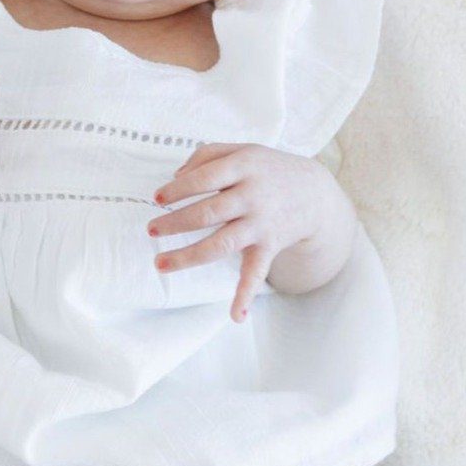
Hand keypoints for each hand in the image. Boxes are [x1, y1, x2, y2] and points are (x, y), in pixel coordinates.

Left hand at [146, 143, 353, 323]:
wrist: (314, 193)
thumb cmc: (266, 170)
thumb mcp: (242, 150)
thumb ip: (206, 156)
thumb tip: (175, 177)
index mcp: (243, 167)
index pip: (204, 178)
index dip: (178, 189)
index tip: (157, 198)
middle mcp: (252, 196)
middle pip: (208, 212)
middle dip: (175, 223)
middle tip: (150, 229)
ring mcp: (261, 224)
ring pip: (221, 244)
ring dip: (188, 257)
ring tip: (160, 264)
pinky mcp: (269, 246)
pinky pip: (256, 272)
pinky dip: (246, 295)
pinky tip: (236, 315)